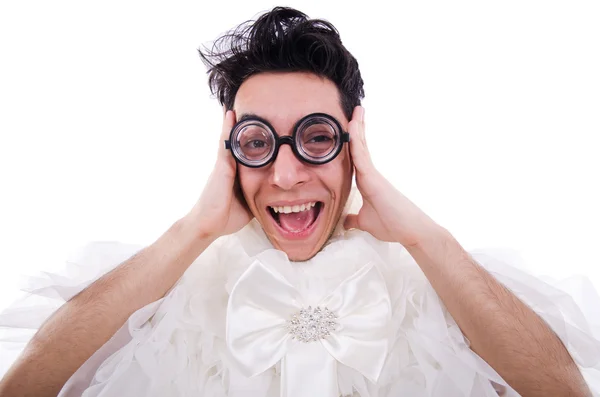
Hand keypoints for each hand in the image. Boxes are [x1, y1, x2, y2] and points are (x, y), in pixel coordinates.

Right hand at [186, 110, 251, 240]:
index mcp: (236, 173)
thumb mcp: (249, 203)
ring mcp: (223, 164)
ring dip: (233, 120)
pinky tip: (231, 114)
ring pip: (230, 138)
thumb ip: (260, 194)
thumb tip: (275, 194)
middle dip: (241, 124)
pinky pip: (225, 143)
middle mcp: (228, 165)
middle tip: (246, 104)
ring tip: (237, 101)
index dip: (251, 138)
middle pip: (237, 141)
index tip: (259, 123)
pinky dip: (228, 128)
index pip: (245, 151)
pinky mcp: (221, 166)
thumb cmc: (226, 216)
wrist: (208, 225)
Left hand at [343, 106, 443, 246]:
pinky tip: (351, 129)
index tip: (347, 126)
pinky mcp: (375, 179)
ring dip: (357, 129)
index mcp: (365, 181)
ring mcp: (373, 175)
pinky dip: (355, 143)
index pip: (354, 157)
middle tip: (354, 110)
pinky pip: (361, 157)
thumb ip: (354, 219)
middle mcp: (369, 175)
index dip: (351, 141)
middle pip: (359, 147)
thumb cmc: (391, 225)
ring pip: (361, 148)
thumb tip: (346, 221)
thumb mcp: (366, 222)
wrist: (410, 231)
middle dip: (356, 129)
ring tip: (356, 111)